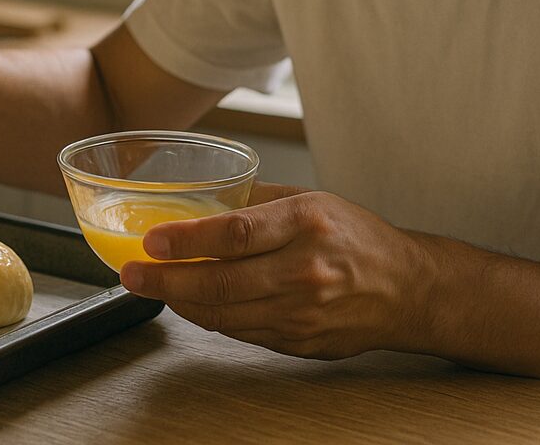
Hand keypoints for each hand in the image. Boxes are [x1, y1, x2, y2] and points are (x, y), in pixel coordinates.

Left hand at [118, 183, 436, 358]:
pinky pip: (241, 331)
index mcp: (308, 223)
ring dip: (181, 301)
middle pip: (222, 280)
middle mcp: (305, 270)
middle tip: (132, 273)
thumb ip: (258, 201)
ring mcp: (303, 312)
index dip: (188, 239)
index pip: (237, 233)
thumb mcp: (313, 200)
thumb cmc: (358, 238)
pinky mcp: (299, 341)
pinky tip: (190, 303)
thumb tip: (203, 198)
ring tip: (151, 286)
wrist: (407, 289)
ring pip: (225, 313)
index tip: (153, 239)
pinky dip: (210, 318)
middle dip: (167, 279)